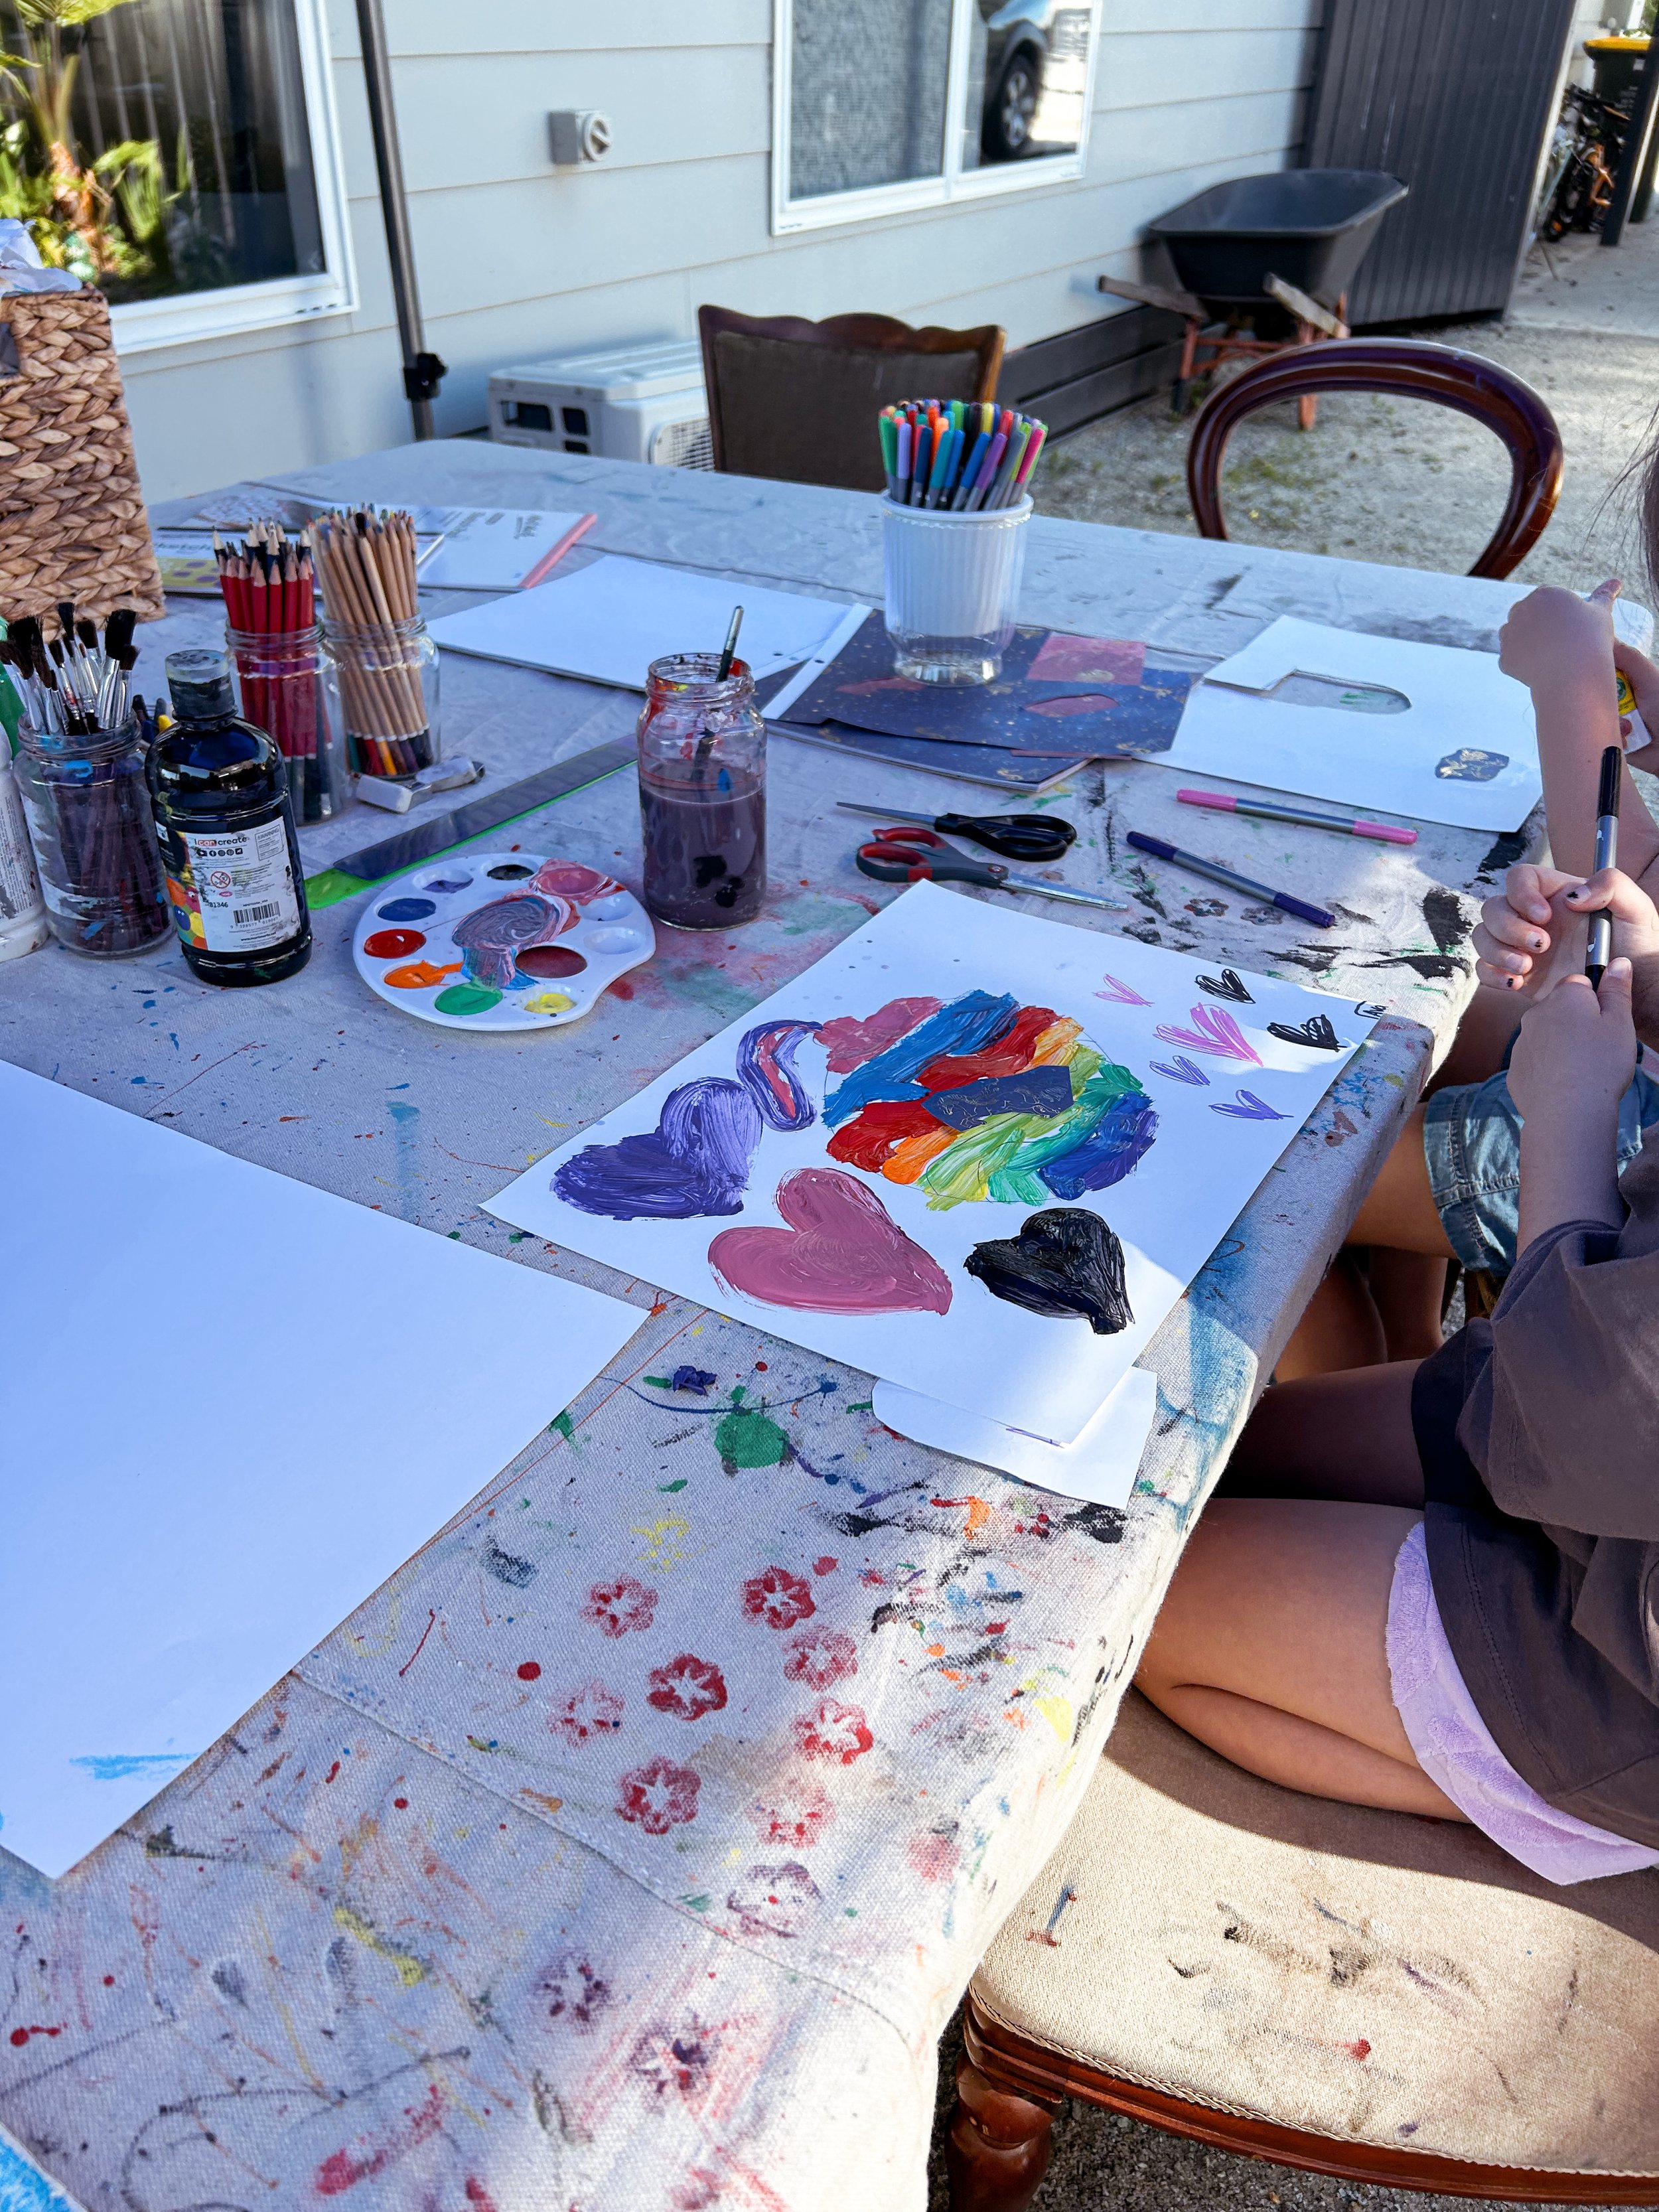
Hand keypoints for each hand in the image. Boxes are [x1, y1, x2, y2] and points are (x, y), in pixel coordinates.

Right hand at [1473, 863, 1658, 995]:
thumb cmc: (1638, 946)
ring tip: (1527, 968)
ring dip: (1498, 952)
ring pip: (1483, 937)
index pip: (1520, 878)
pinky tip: (1517, 983)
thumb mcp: (1638, 908)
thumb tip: (1573, 897)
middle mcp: (1533, 918)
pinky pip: (1484, 968)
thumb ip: (1612, 885)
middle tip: (1541, 947)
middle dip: (1509, 928)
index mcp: (1557, 895)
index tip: (1544, 916)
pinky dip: (1493, 975)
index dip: (1522, 894)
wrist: (1634, 991)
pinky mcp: (1517, 973)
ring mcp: (1521, 946)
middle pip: (1493, 908)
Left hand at [1498, 585, 1613, 693]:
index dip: (1561, 616)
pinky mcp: (1504, 658)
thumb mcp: (1600, 613)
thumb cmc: (1592, 639)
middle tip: (1561, 644)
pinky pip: (1512, 660)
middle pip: (1528, 616)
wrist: (1575, 674)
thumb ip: (1604, 595)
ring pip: (1516, 636)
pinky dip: (1523, 665)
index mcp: (1544, 593)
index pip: (1548, 601)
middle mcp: (1521, 609)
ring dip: (1527, 644)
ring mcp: (1509, 634)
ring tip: (1551, 656)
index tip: (1572, 629)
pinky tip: (1541, 669)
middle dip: (1540, 627)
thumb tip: (1616, 581)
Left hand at [1510, 962, 1634, 1246]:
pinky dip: (1549, 1070)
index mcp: (1563, 997)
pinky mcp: (1514, 1070)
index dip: (1596, 1003)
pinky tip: (1564, 1086)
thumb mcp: (1620, 1023)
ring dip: (1562, 1047)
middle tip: (1598, 1050)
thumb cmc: (1600, 1064)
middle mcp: (1535, 1014)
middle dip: (1578, 1024)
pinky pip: (1536, 1063)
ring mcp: (1521, 1043)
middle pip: (1561, 1010)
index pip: (1579, 984)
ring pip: (1547, 1037)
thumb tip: (1618, 961)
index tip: (1606, 1024)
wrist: (1567, 1113)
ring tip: (1583, 1071)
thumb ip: (1617, 989)